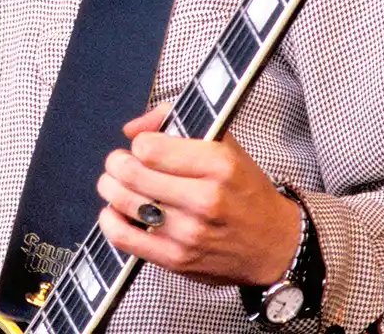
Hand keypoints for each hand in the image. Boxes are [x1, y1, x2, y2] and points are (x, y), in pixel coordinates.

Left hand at [95, 103, 300, 286]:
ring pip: (124, 202)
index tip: (144, 146)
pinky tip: (116, 212)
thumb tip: (131, 128)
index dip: (140, 143)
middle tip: (120, 162)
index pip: (149, 147)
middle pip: (131, 173)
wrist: (273, 245)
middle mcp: (204, 199)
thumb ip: (176, 123)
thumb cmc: (245, 191)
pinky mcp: (176, 259)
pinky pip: (124, 237)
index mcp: (218, 164)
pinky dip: (110, 220)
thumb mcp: (225, 145)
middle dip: (117, 163)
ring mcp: (189, 233)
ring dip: (111, 188)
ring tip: (116, 183)